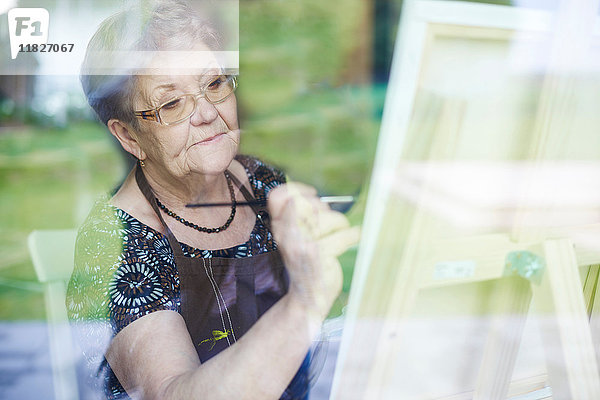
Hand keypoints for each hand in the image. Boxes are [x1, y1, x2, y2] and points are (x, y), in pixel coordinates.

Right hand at [268, 182, 359, 320]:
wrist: (307, 299)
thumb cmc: (306, 264)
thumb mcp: (296, 238)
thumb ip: (298, 217)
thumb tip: (312, 196)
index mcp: (279, 228)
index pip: (278, 196)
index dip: (297, 189)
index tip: (312, 195)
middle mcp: (286, 235)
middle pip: (307, 203)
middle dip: (325, 209)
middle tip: (332, 221)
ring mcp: (302, 245)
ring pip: (326, 218)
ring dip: (341, 222)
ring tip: (344, 229)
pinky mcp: (319, 256)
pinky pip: (341, 236)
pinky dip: (352, 235)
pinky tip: (354, 236)